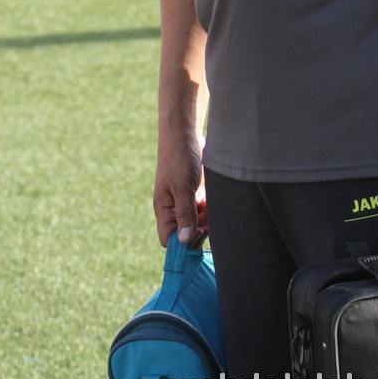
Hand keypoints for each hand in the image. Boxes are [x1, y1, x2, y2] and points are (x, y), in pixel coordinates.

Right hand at [153, 126, 205, 246]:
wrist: (186, 135)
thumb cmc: (179, 159)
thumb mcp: (182, 187)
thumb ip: (185, 213)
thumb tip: (183, 241)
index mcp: (164, 210)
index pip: (169, 239)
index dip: (184, 243)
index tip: (199, 232)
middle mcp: (174, 210)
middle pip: (187, 236)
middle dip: (200, 232)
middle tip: (210, 219)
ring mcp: (187, 204)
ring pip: (199, 225)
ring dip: (208, 221)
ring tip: (211, 205)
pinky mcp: (198, 197)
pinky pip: (206, 213)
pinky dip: (212, 210)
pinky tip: (213, 200)